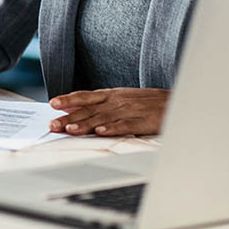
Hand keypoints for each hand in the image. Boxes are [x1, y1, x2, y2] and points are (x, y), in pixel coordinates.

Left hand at [48, 88, 169, 136]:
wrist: (176, 102)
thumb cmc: (147, 102)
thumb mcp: (121, 98)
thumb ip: (99, 104)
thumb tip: (75, 108)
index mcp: (111, 95)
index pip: (85, 96)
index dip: (68, 100)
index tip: (52, 104)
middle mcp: (116, 101)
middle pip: (88, 110)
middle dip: (69, 117)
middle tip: (53, 125)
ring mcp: (129, 110)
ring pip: (102, 118)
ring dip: (85, 124)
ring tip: (71, 130)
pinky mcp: (142, 121)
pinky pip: (125, 125)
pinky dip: (112, 129)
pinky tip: (101, 133)